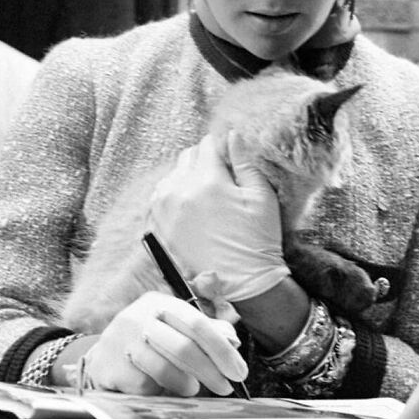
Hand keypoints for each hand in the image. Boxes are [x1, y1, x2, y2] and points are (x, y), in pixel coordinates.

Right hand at [84, 291, 247, 396]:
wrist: (103, 357)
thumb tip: (232, 341)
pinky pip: (145, 385)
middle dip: (211, 371)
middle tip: (226, 387)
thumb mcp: (173, 328)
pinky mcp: (110, 366)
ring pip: (165, 369)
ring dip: (187, 384)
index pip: (197, 323)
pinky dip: (160, 391)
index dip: (221, 349)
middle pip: (184, 347)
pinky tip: (159, 387)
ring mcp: (121, 341)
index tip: (238, 370)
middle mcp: (138, 317)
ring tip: (192, 388)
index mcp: (159, 303)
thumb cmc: (147, 342)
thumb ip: (204, 331)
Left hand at [148, 133, 287, 301]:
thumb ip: (244, 161)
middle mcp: (179, 190)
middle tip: (220, 180)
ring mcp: (163, 209)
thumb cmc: (257, 240)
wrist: (242, 283)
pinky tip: (192, 211)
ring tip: (207, 198)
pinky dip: (174, 197)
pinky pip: (161, 197)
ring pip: (172, 175)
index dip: (221, 148)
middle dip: (203, 161)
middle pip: (187, 156)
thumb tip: (232, 135)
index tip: (229, 160)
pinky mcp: (157, 225)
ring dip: (187, 178)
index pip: (207, 144)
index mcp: (207, 180)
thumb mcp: (261, 196)